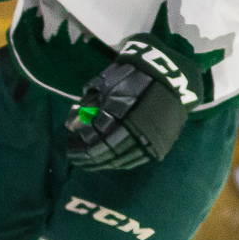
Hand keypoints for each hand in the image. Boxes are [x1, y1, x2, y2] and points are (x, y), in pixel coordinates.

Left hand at [64, 34, 202, 170]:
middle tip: (75, 158)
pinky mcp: (159, 145)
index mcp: (120, 116)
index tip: (69, 145)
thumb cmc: (133, 76)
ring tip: (89, 162)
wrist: (170, 78)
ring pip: (121, 160)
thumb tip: (70, 124)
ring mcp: (148, 141)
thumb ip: (88, 104)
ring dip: (102, 163)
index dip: (80, 146)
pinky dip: (120, 162)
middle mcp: (134, 132)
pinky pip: (136, 160)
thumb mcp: (106, 84)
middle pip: (106, 153)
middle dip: (88, 157)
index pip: (95, 140)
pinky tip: (109, 161)